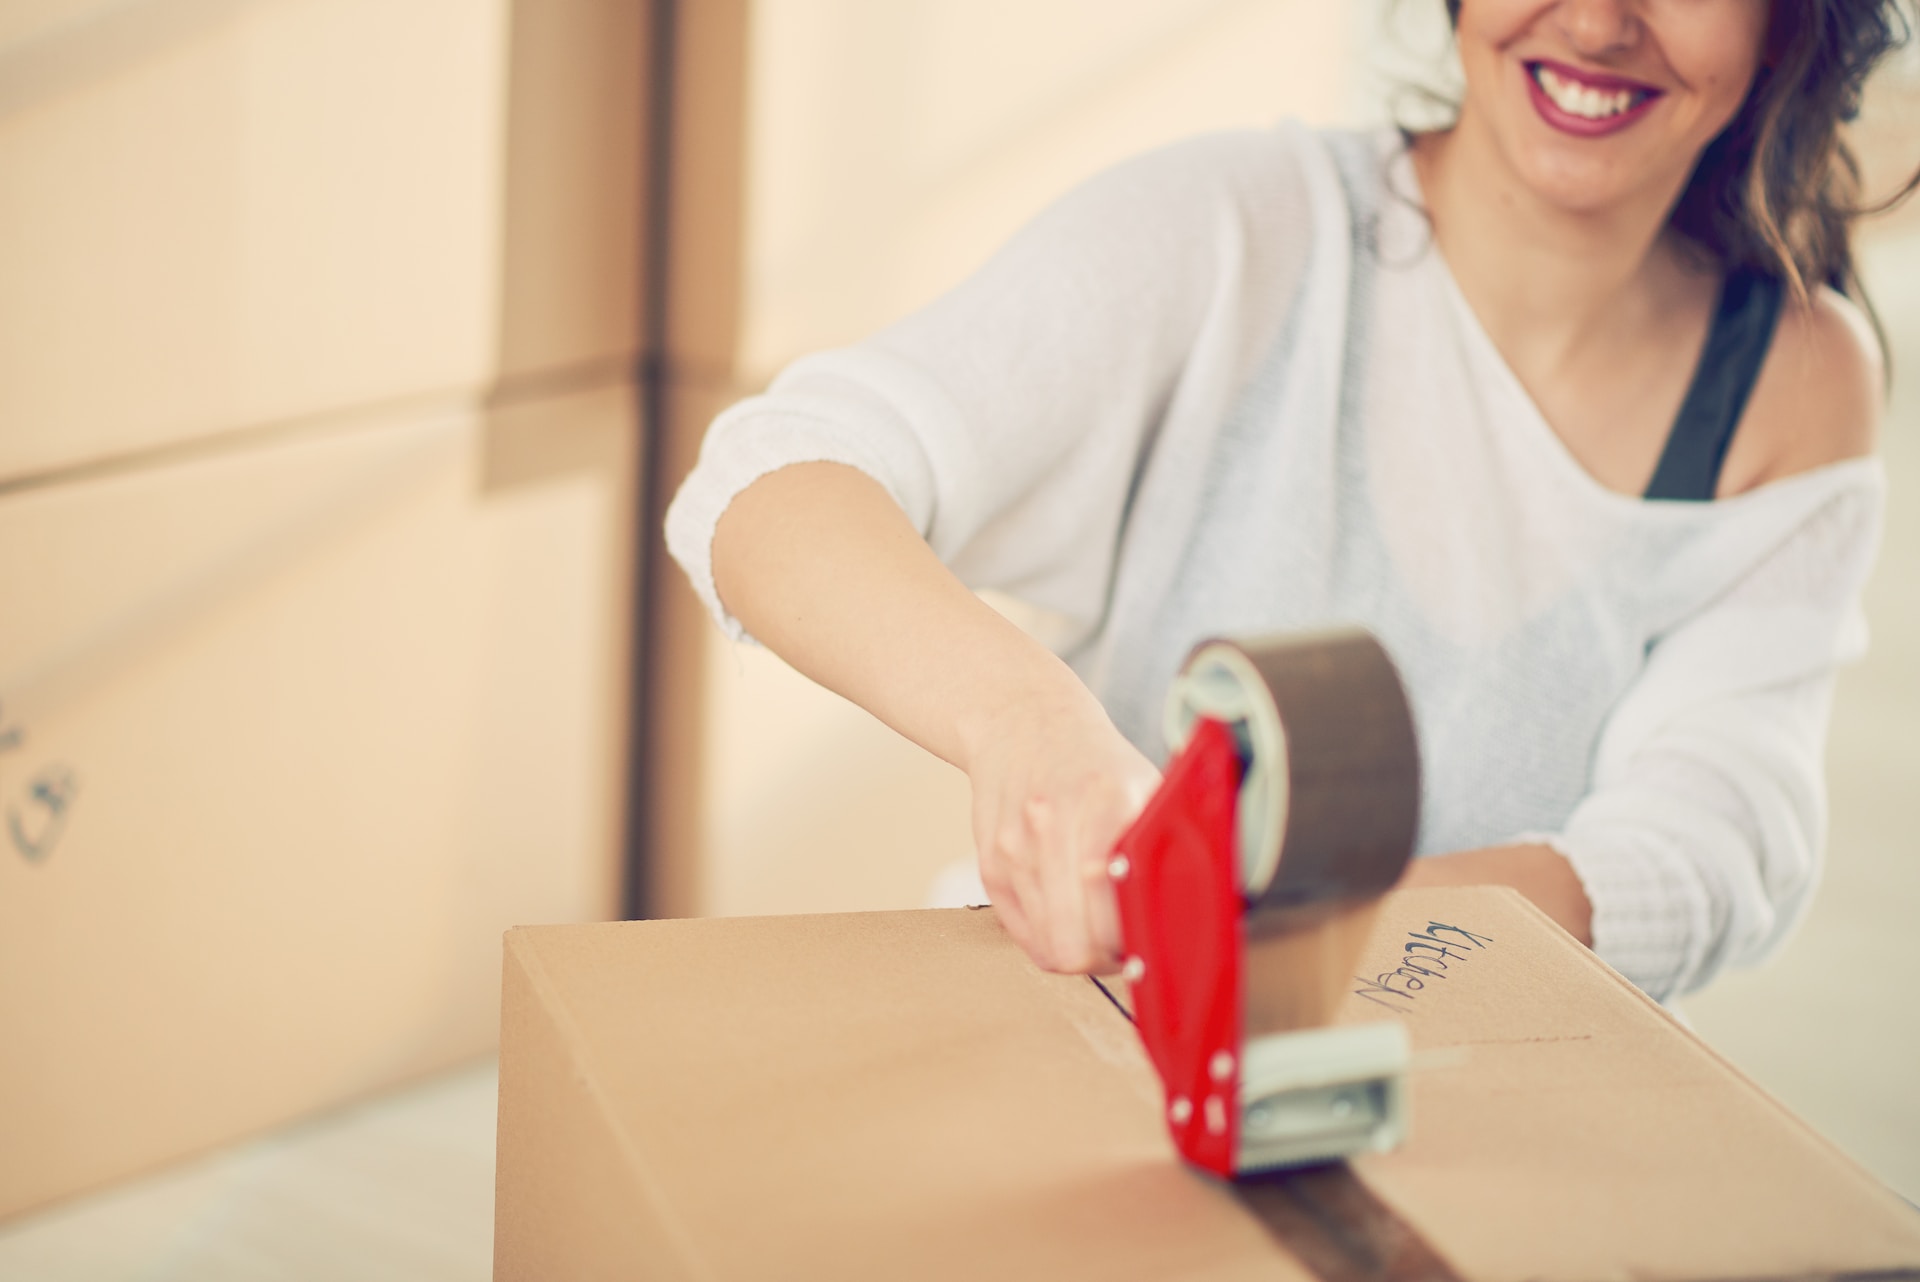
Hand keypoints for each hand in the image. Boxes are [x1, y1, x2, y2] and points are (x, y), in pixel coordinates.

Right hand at [960, 680, 1160, 973]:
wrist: (1020, 721)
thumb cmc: (1092, 760)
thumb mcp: (1144, 786)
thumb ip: (1166, 842)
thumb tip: (1208, 904)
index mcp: (1104, 800)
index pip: (1116, 902)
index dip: (1137, 939)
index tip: (1154, 942)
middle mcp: (1051, 825)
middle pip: (1075, 942)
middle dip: (1108, 956)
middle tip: (1128, 944)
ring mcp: (1013, 849)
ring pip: (1050, 948)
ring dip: (1082, 949)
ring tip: (1102, 925)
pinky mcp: (990, 867)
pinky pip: (1025, 936)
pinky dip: (1051, 936)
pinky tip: (1071, 912)